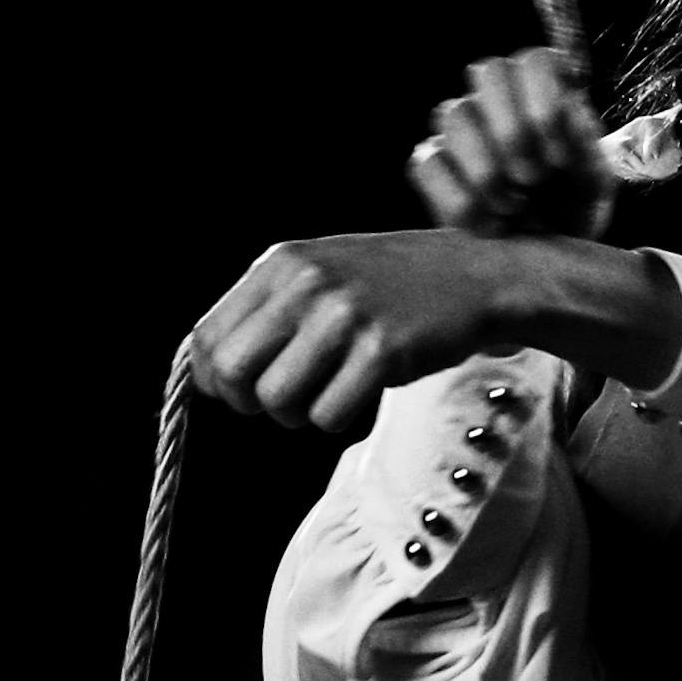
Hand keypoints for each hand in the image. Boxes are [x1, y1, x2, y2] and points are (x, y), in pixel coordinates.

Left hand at [186, 230, 510, 433]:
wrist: (474, 278)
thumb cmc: (391, 284)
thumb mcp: (321, 271)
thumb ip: (268, 308)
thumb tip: (208, 370)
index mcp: (283, 262)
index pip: (207, 338)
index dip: (215, 378)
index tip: (242, 389)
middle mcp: (307, 283)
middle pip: (232, 372)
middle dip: (250, 401)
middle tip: (284, 399)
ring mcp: (345, 315)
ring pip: (276, 401)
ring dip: (298, 413)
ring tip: (328, 391)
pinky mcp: (382, 351)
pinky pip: (327, 416)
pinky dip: (338, 418)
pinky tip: (361, 390)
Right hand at [409, 48, 617, 239]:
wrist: (550, 251)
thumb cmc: (575, 204)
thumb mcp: (596, 180)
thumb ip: (585, 145)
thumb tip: (564, 112)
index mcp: (542, 88)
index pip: (535, 59)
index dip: (546, 105)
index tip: (561, 158)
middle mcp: (496, 96)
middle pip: (489, 71)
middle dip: (514, 134)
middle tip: (534, 180)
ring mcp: (459, 128)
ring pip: (454, 114)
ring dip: (487, 169)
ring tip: (515, 207)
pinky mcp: (432, 164)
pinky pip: (427, 163)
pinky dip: (462, 201)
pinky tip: (492, 224)